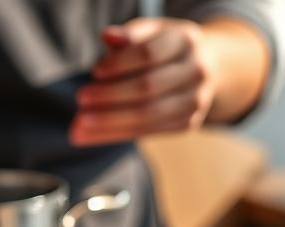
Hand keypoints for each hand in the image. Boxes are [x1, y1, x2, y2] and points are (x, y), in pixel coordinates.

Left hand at [71, 18, 216, 145]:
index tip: (94, 72)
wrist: (204, 67)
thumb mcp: (149, 32)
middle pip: (149, 87)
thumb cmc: (164, 46)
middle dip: (111, 96)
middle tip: (80, 99)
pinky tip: (92, 135)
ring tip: (79, 125)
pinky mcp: (187, 123)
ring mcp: (196, 101)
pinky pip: (148, 132)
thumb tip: (106, 37)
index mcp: (186, 40)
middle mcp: (197, 72)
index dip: (120, 63)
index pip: (149, 54)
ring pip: (148, 115)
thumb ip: (129, 35)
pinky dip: (117, 134)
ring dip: (110, 122)